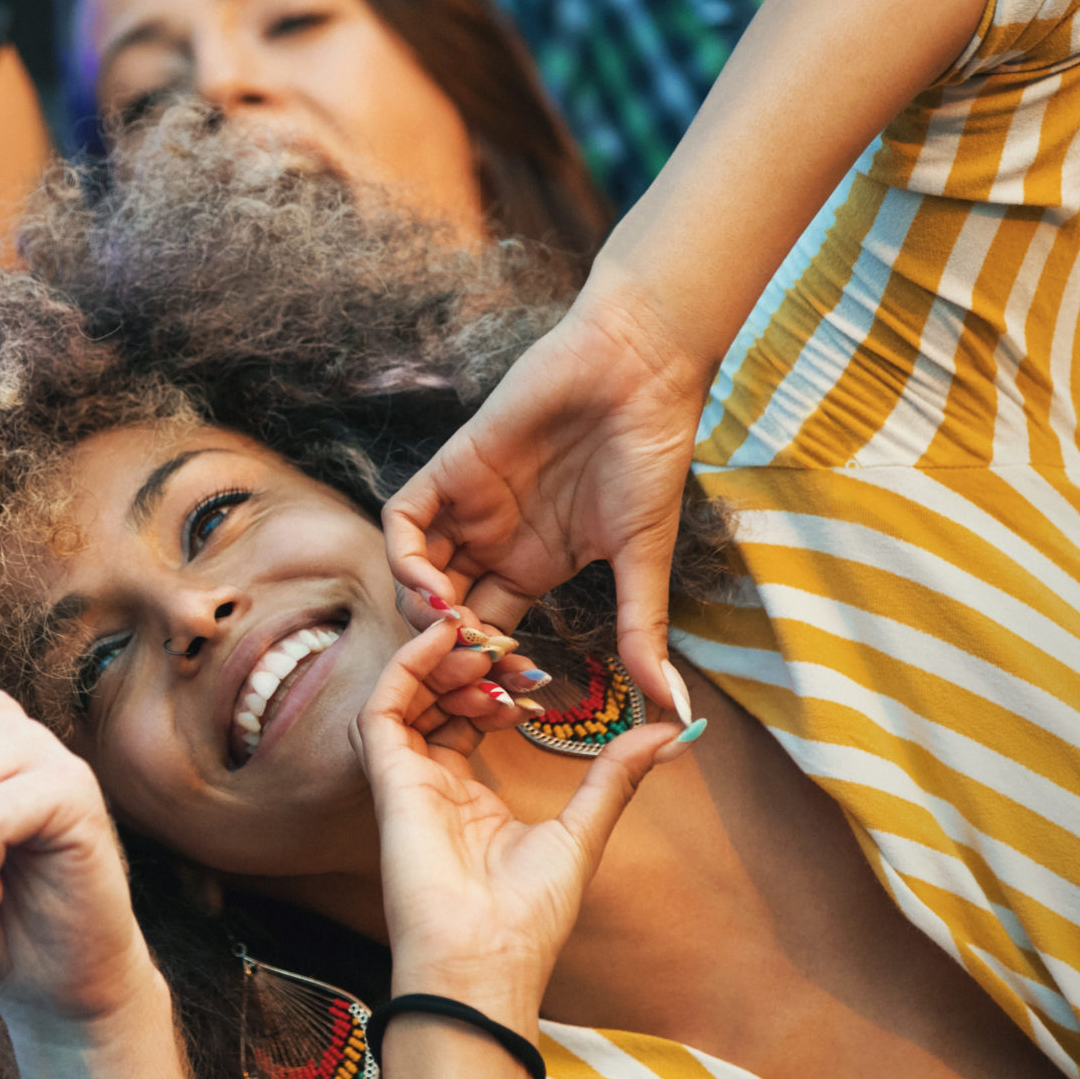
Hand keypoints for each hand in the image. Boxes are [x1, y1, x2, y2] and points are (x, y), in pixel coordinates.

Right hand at [355, 619, 687, 1023]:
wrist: (487, 960)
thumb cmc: (527, 919)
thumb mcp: (583, 831)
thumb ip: (614, 776)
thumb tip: (671, 733)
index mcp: (469, 801)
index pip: (466, 721)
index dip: (496, 685)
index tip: (535, 674)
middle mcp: (431, 786)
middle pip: (432, 700)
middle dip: (466, 662)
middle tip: (505, 641)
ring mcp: (406, 781)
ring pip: (405, 695)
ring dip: (441, 657)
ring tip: (484, 637)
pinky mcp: (388, 779)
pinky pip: (384, 707)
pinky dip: (409, 666)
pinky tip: (446, 640)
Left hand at [381, 293, 709, 719]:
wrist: (639, 372)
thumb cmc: (648, 455)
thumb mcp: (643, 555)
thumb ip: (641, 629)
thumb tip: (675, 707)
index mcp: (531, 567)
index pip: (489, 632)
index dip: (487, 669)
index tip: (502, 702)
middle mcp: (491, 542)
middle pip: (443, 612)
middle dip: (447, 650)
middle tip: (466, 678)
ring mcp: (466, 508)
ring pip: (416, 573)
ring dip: (422, 612)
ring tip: (453, 636)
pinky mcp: (449, 470)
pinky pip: (404, 521)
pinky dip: (406, 558)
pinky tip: (432, 587)